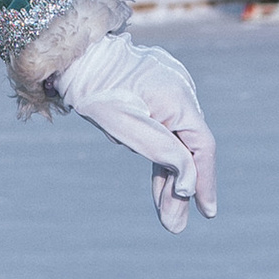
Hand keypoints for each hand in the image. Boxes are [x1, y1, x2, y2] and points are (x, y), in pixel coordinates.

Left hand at [52, 32, 216, 234]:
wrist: (72, 53)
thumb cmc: (94, 89)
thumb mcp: (123, 126)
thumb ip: (160, 152)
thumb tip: (188, 183)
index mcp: (178, 97)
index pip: (202, 147)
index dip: (205, 182)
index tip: (207, 212)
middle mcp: (181, 90)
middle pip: (187, 147)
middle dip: (180, 187)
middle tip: (173, 225)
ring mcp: (169, 89)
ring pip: (174, 140)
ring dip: (169, 175)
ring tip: (167, 214)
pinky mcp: (155, 91)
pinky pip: (163, 128)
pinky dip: (159, 154)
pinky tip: (159, 182)